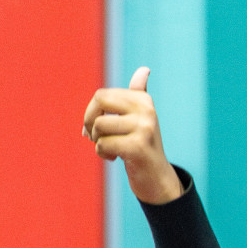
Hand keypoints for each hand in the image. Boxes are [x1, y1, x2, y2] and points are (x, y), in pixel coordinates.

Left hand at [82, 66, 183, 204]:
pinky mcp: (138, 147)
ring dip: (97, 142)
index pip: (102, 95)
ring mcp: (144, 128)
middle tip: (94, 137)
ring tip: (109, 149)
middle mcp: (146, 109)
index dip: (91, 113)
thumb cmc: (142, 146)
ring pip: (99, 126)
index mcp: (143, 100)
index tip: (95, 128)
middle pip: (99, 102)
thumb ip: (138, 94)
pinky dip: (102, 154)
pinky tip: (114, 158)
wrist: (156, 177)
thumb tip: (144, 70)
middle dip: (89, 122)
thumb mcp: (139, 118)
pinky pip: (103, 144)